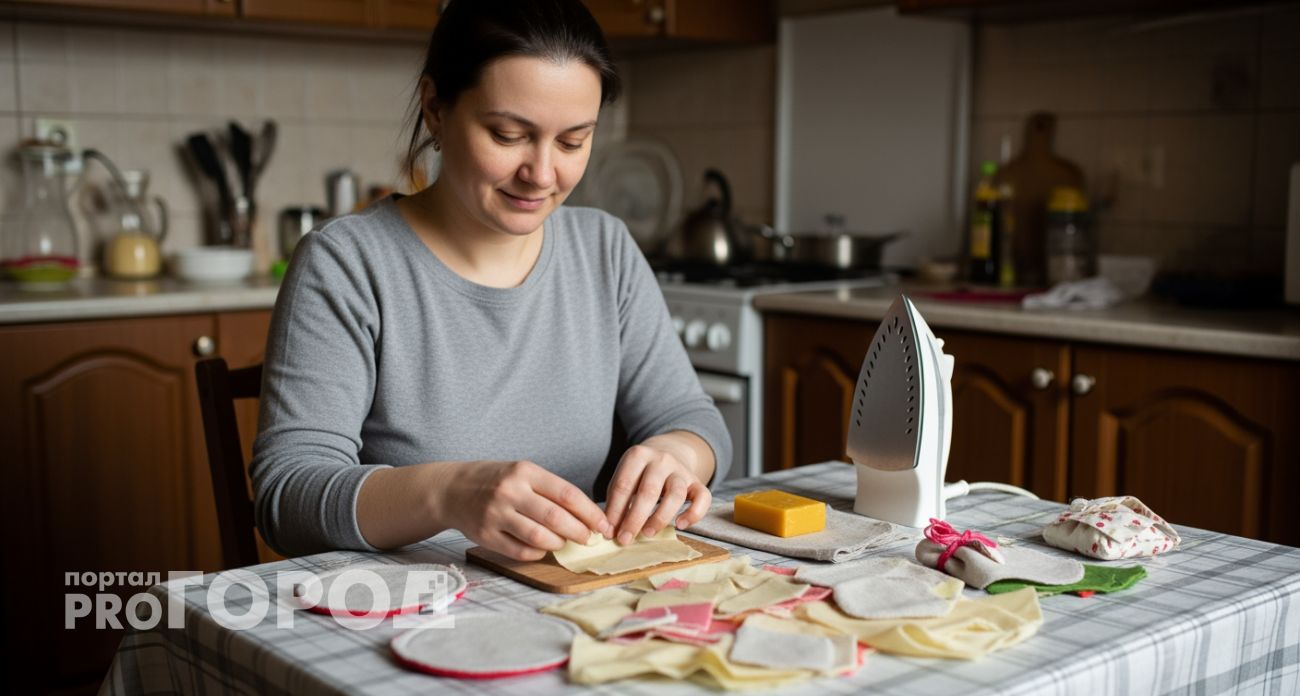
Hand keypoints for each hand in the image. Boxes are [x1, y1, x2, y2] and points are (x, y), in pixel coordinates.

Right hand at [440, 460, 611, 561]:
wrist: (452, 489)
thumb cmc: (496, 480)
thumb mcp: (522, 472)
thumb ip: (550, 490)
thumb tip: (586, 515)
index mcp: (524, 472)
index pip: (567, 493)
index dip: (590, 512)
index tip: (603, 524)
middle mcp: (510, 491)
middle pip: (555, 517)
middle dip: (579, 532)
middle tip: (589, 539)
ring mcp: (496, 514)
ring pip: (539, 537)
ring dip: (558, 543)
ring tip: (564, 542)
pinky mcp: (485, 535)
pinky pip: (520, 551)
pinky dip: (537, 552)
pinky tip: (543, 547)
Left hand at [605, 443, 711, 545]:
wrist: (669, 453)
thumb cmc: (640, 474)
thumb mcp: (625, 478)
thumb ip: (617, 501)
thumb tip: (610, 531)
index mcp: (638, 455)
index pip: (623, 485)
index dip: (614, 511)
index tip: (608, 532)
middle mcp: (661, 460)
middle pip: (648, 491)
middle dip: (634, 519)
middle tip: (625, 539)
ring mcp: (681, 470)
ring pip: (676, 495)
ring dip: (660, 518)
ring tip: (647, 533)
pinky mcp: (697, 482)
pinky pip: (703, 497)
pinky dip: (694, 513)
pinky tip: (680, 525)